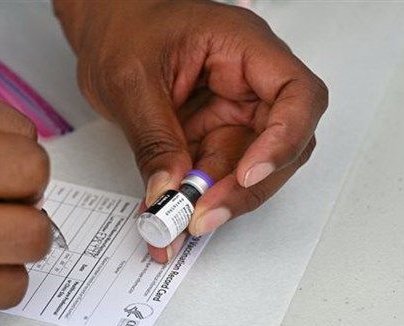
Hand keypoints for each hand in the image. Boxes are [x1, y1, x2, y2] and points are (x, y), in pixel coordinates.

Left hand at [55, 0, 327, 261]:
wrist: (106, 29)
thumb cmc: (123, 27)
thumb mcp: (130, 80)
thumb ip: (154, 138)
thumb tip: (169, 189)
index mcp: (244, 47)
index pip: (297, 95)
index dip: (284, 139)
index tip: (249, 174)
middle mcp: (248, 83)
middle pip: (279, 143)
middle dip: (244, 186)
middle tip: (203, 215)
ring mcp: (232, 111)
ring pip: (247, 167)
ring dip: (218, 199)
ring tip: (180, 220)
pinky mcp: (212, 134)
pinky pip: (215, 173)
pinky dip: (197, 197)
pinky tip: (174, 213)